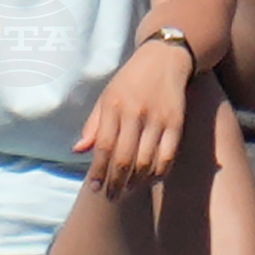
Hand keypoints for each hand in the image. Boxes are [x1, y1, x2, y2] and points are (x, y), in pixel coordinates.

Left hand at [76, 37, 192, 195]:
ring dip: (135, 182)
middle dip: (115, 184)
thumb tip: (78, 150)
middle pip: (124, 160)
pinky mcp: (176, 123)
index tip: (94, 187)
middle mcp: (136, 113)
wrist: (165, 57)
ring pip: (145, 163)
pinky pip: (167, 158)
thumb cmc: (131, 81)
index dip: (98, 171)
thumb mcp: (107, 96)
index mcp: (115, 105)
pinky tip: (150, 179)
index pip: (104, 147)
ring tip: (127, 189)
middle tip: (111, 197)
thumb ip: (93, 125)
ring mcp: (158, 119)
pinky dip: (158, 174)